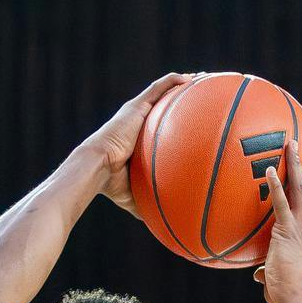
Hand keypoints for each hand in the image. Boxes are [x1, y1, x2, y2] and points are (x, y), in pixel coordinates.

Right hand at [83, 73, 192, 215]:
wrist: (95, 168)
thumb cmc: (111, 184)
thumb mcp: (134, 194)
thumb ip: (149, 202)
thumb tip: (163, 224)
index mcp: (137, 138)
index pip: (159, 124)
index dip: (176, 120)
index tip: (194, 120)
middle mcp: (137, 121)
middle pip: (165, 103)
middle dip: (185, 97)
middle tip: (206, 94)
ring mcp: (136, 112)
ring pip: (164, 90)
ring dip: (184, 83)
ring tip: (205, 78)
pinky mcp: (135, 106)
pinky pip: (159, 88)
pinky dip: (174, 82)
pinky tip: (191, 79)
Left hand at [254, 139, 301, 302]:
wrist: (294, 296)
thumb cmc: (288, 291)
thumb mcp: (281, 276)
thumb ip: (270, 271)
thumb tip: (259, 278)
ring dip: (298, 163)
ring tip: (292, 143)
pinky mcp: (287, 229)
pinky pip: (281, 202)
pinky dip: (276, 184)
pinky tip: (269, 169)